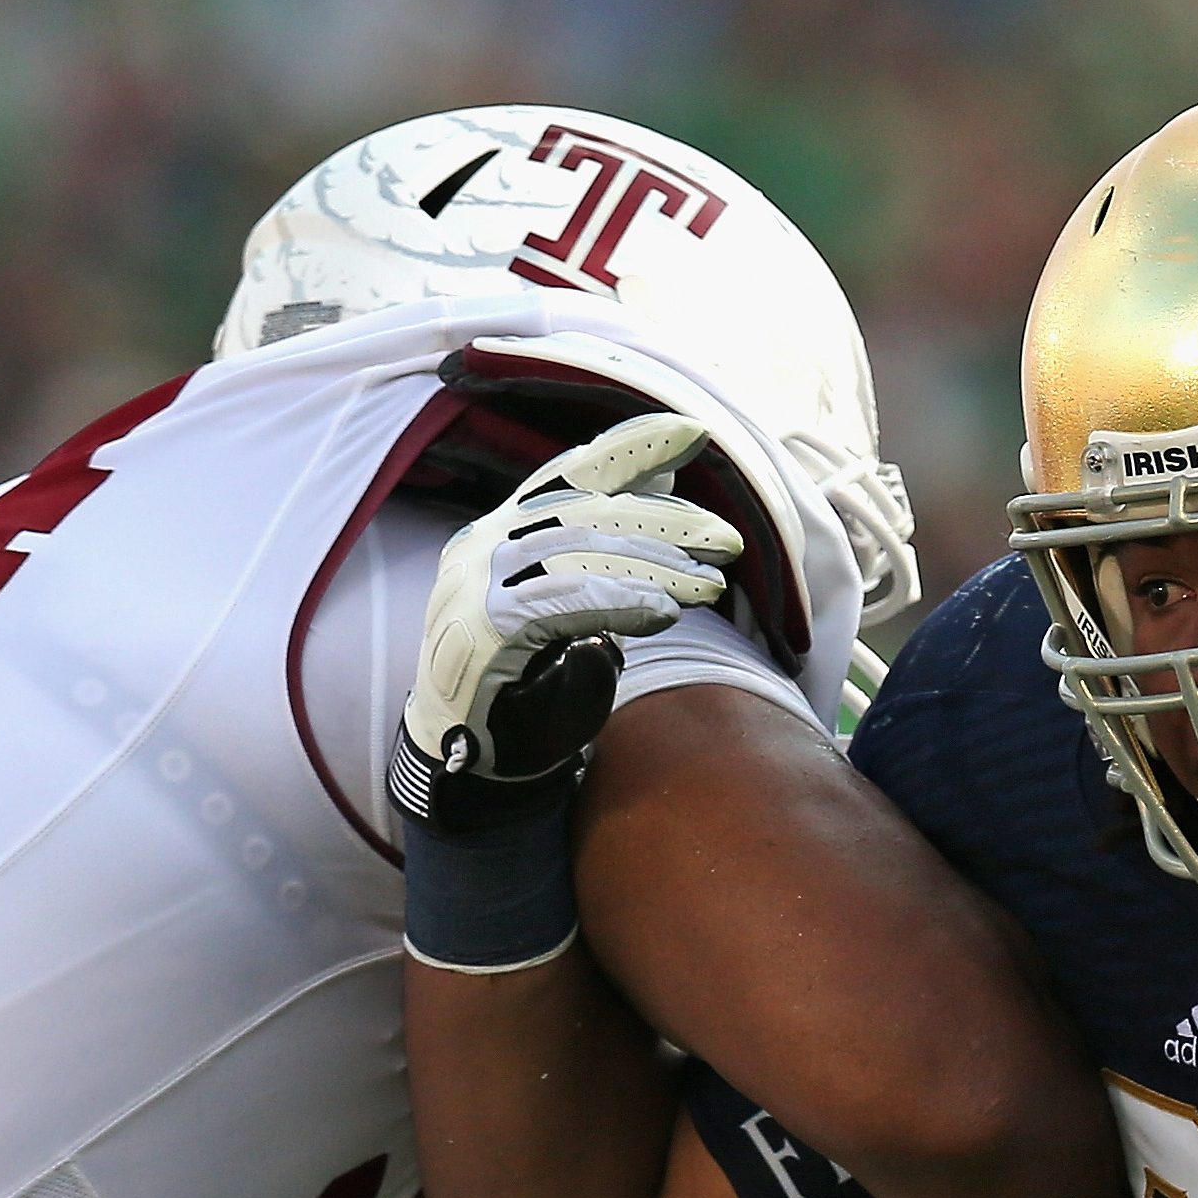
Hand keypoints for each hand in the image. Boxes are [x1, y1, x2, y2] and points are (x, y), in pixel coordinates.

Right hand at [394, 410, 743, 835]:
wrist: (470, 765)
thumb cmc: (530, 687)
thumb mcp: (578, 605)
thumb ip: (611, 547)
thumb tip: (665, 479)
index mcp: (503, 532)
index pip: (570, 474)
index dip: (629, 448)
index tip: (692, 432)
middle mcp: (483, 546)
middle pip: (586, 511)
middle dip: (665, 522)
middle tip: (727, 541)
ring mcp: (475, 585)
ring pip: (580, 551)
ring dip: (656, 565)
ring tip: (710, 585)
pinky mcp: (483, 629)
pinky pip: (564, 601)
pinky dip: (620, 600)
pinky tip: (666, 611)